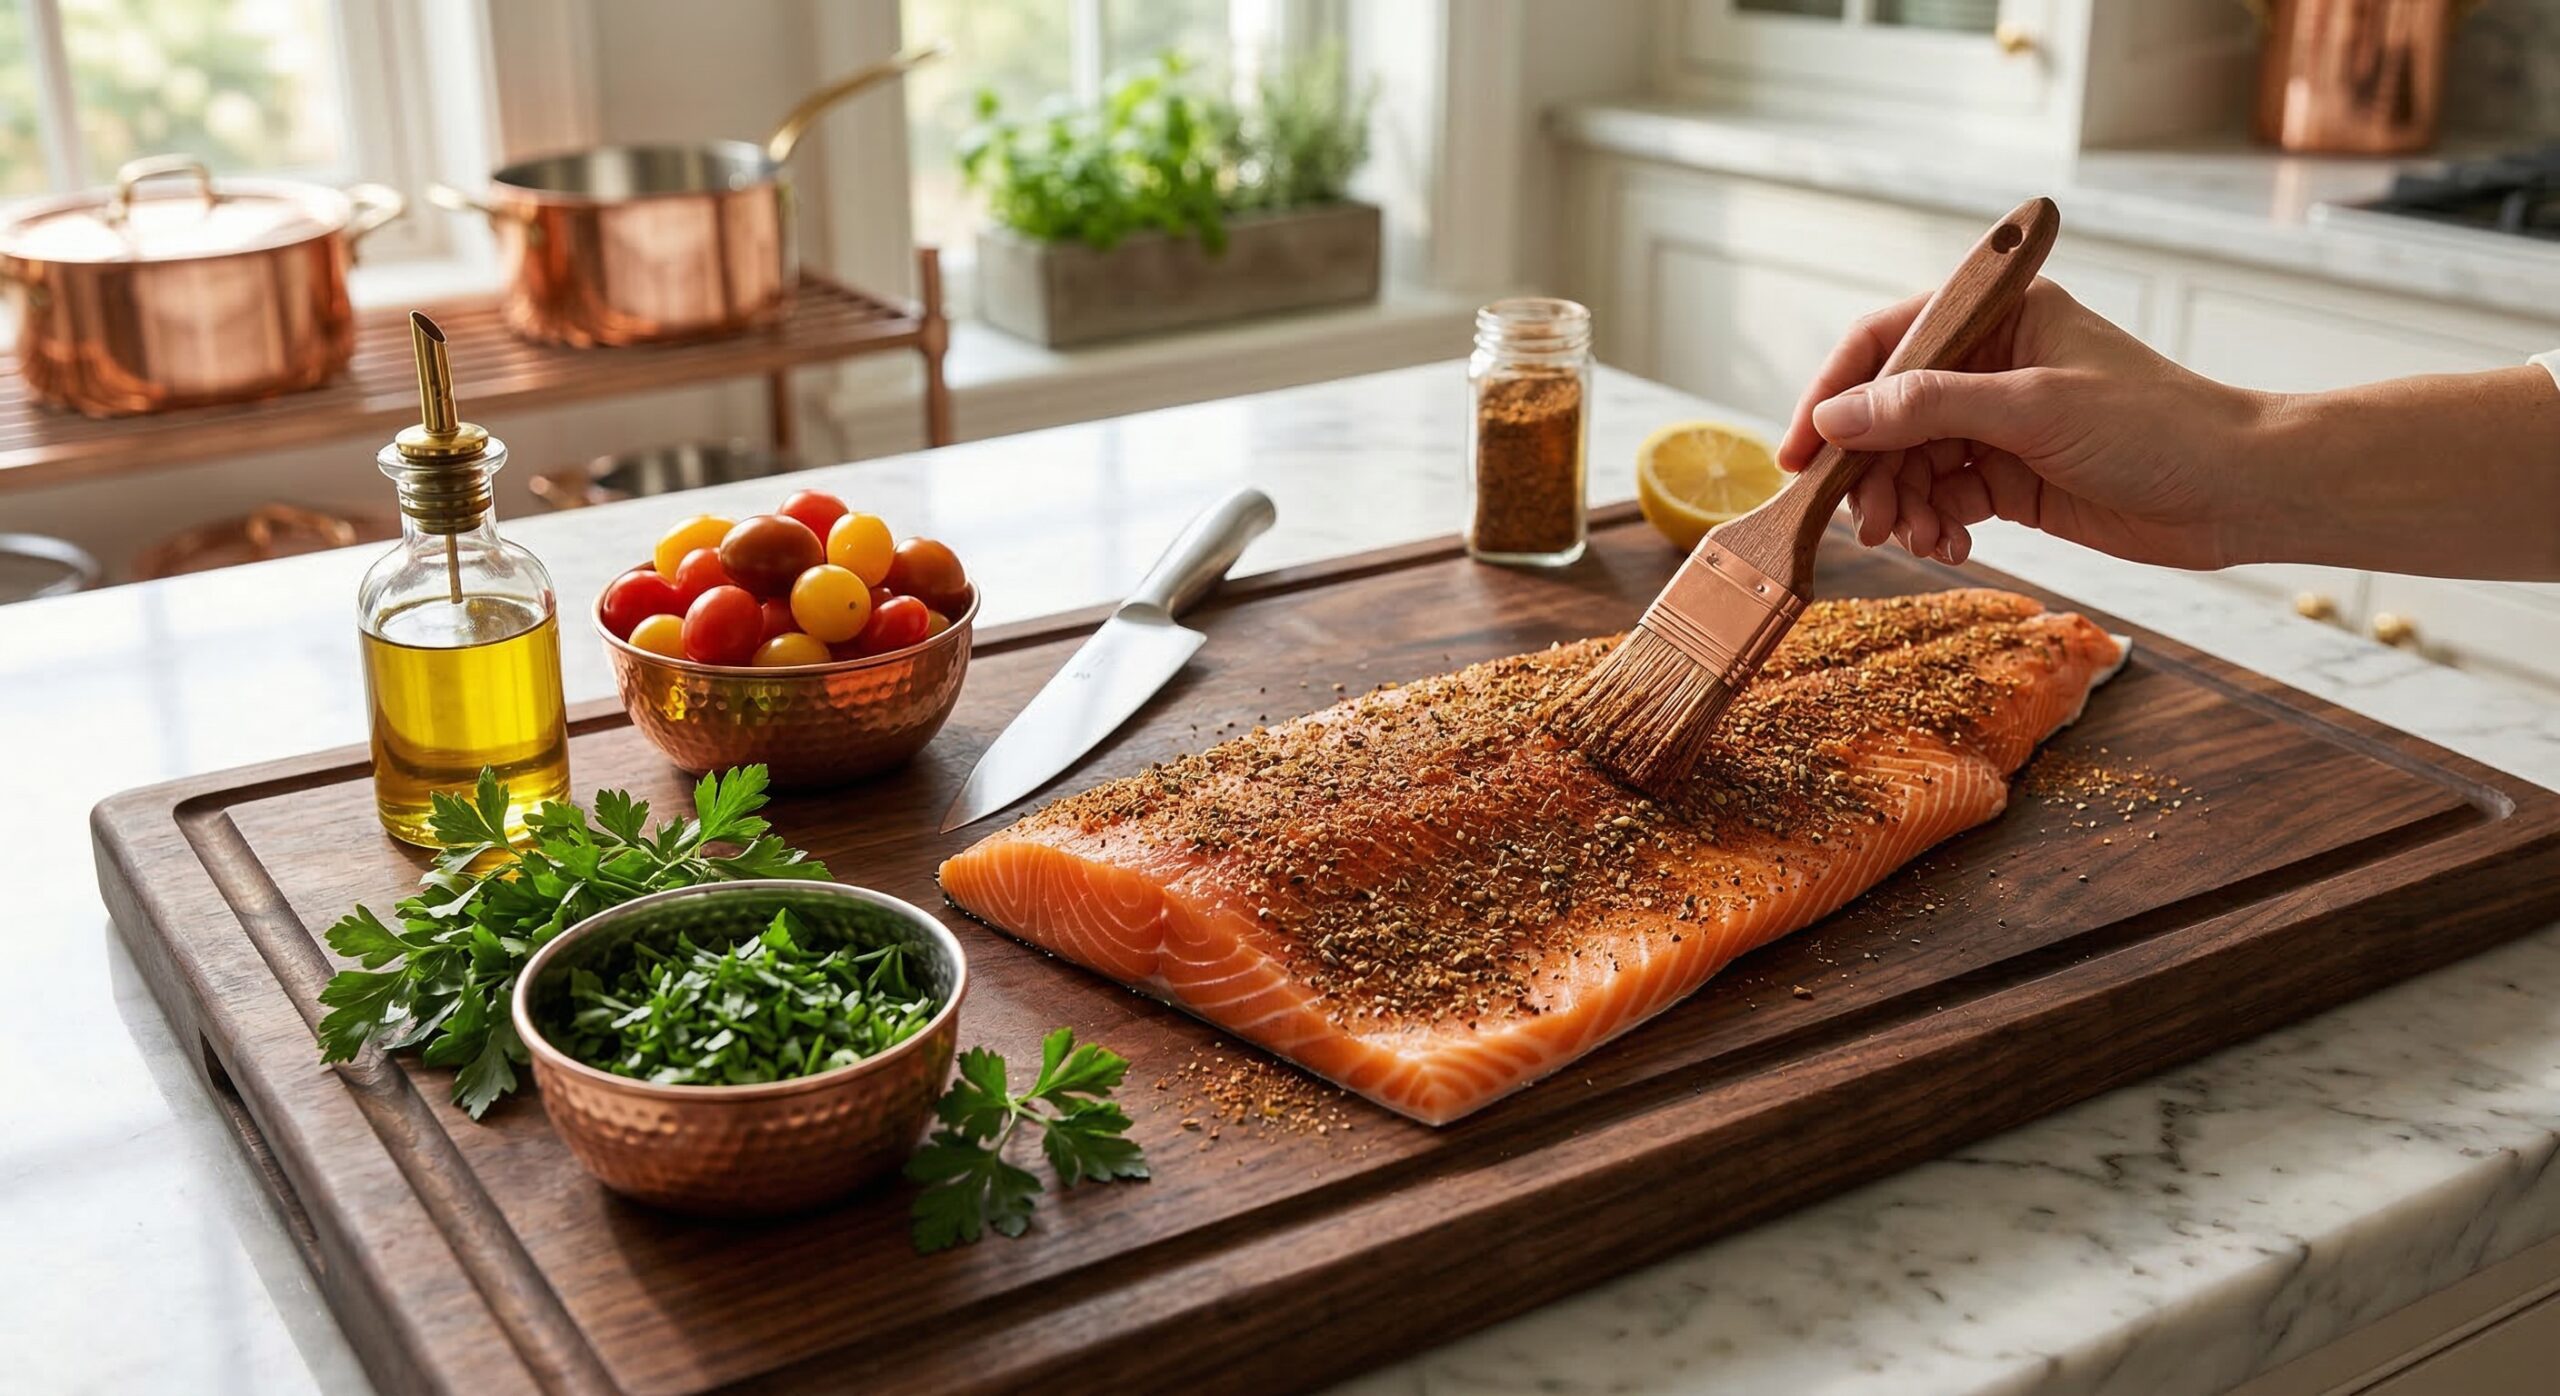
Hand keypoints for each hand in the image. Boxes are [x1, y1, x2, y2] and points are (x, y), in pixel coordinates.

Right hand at [1777, 279, 2271, 569]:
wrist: (2236, 492)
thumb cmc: (2156, 427)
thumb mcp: (2033, 409)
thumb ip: (1928, 408)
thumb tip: (1836, 416)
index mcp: (1999, 316)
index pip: (1886, 341)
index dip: (1833, 392)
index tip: (1798, 451)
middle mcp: (1991, 363)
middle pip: (1888, 411)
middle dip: (1868, 468)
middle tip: (1863, 519)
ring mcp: (1998, 423)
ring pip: (1909, 462)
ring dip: (1900, 504)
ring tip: (1915, 540)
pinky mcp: (2010, 477)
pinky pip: (1941, 498)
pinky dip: (1933, 525)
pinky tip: (1947, 546)